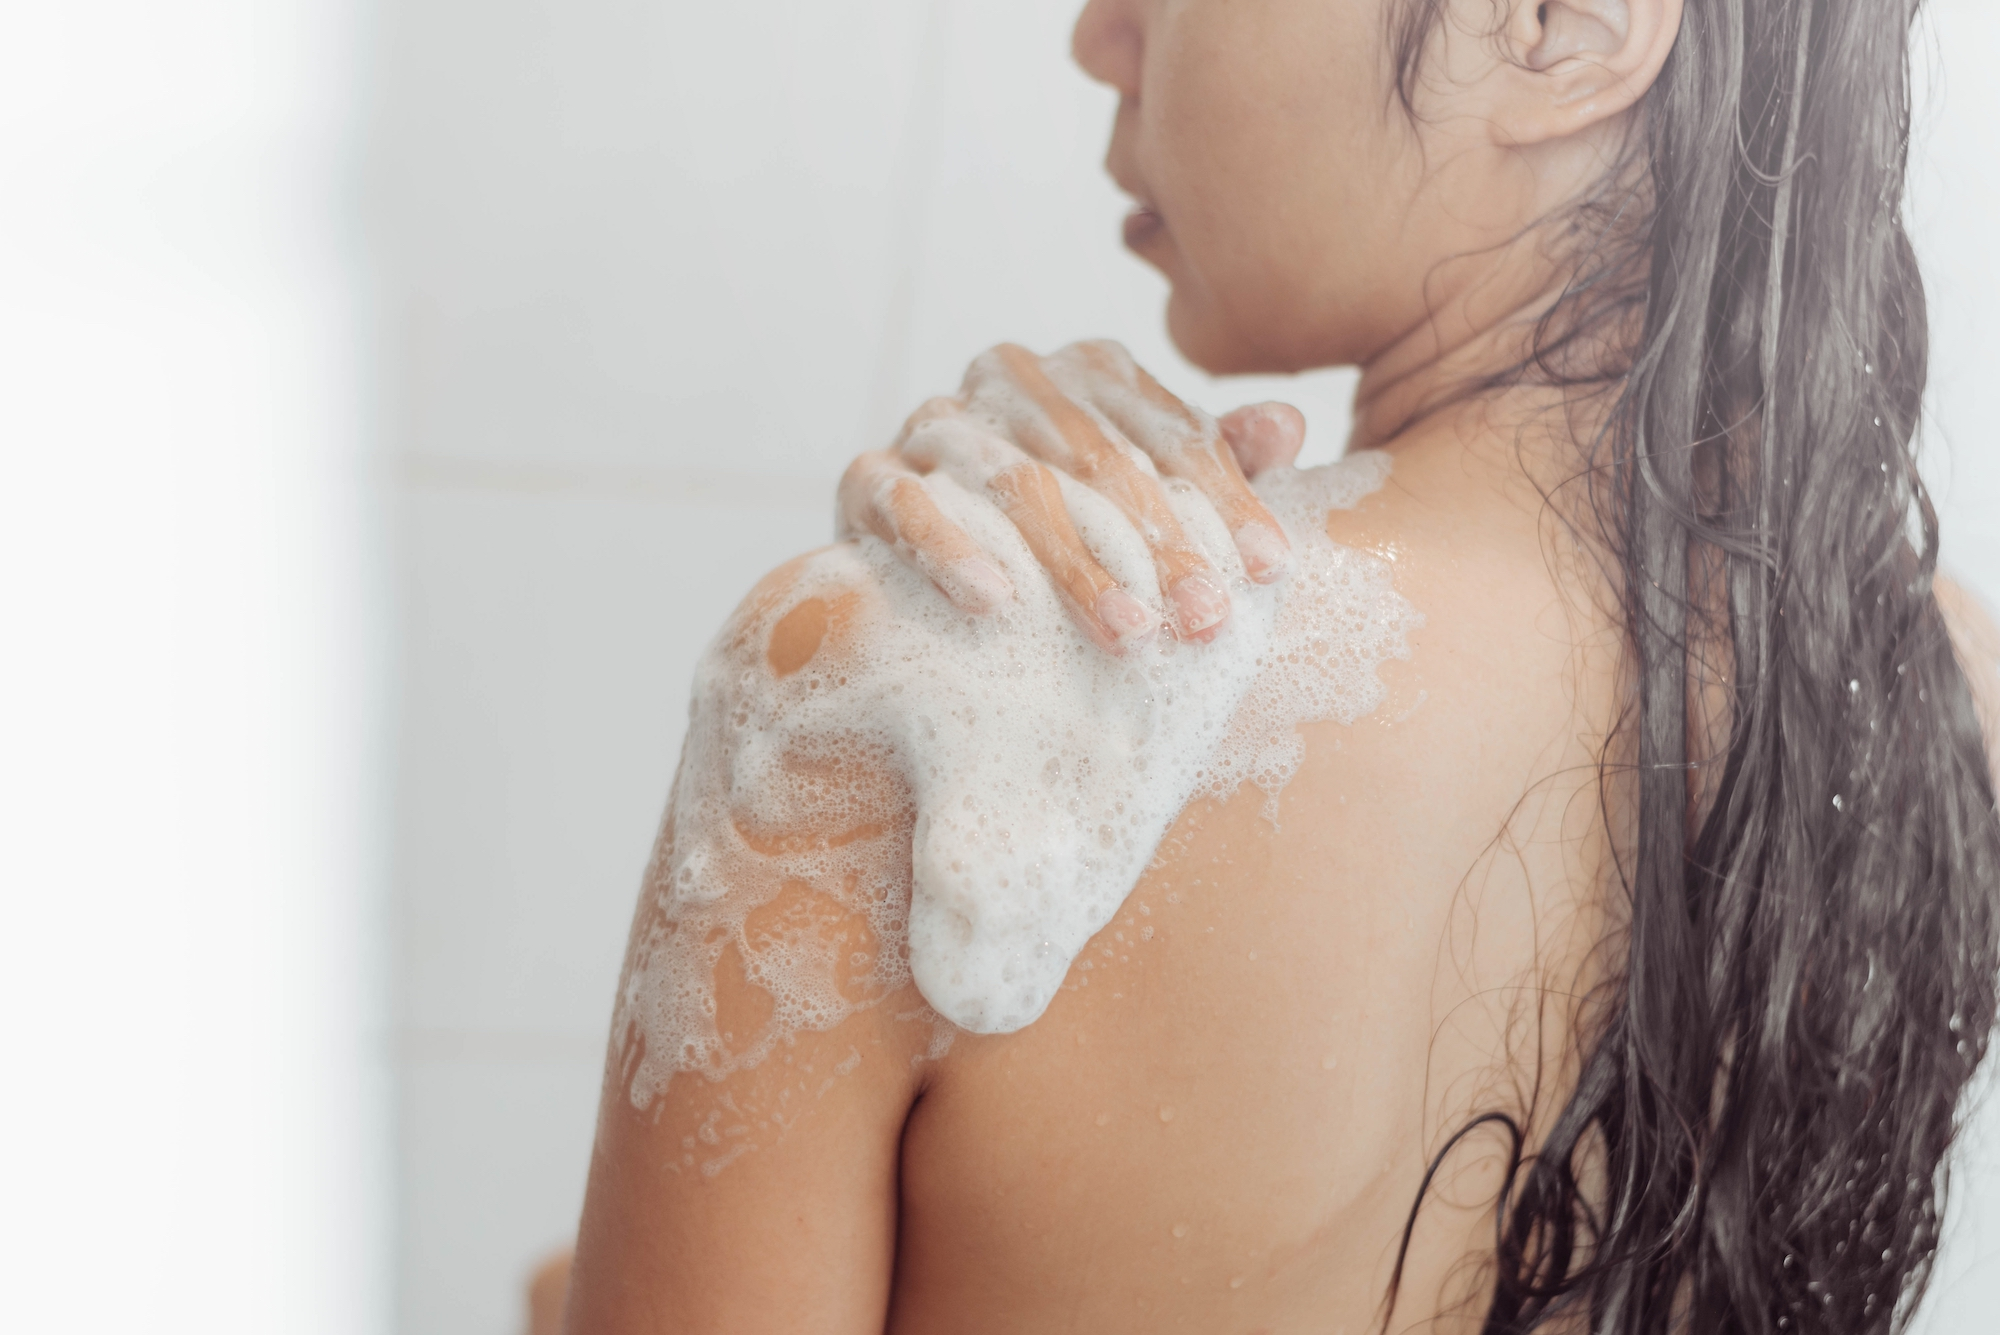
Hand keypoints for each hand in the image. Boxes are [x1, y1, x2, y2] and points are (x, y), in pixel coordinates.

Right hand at [836, 340, 1306, 652]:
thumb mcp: (1153, 507)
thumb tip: (1289, 424)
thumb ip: (1216, 465)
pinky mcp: (867, 478)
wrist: (938, 590)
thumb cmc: (1075, 543)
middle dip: (1161, 546)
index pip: (1168, 429)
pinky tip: (994, 604)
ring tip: (1128, 633)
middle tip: (1206, 621)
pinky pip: (902, 502)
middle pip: (1099, 459)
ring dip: (1075, 565)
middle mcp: (1010, 379)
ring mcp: (934, 424)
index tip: (1271, 572)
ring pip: (1013, 485)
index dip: (1225, 498)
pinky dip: (948, 549)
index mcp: (1088, 372)